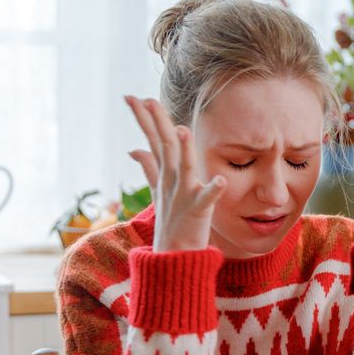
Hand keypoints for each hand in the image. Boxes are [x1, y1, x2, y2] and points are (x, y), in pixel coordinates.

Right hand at [125, 95, 225, 252]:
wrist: (174, 258)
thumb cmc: (172, 222)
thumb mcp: (158, 191)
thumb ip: (148, 168)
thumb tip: (133, 149)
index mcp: (165, 174)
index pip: (153, 140)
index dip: (144, 119)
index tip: (132, 96)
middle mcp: (172, 181)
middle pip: (163, 146)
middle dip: (155, 123)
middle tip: (144, 100)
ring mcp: (183, 195)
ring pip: (183, 168)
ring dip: (183, 150)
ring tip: (183, 129)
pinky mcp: (198, 211)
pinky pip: (207, 199)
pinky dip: (213, 190)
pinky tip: (221, 181)